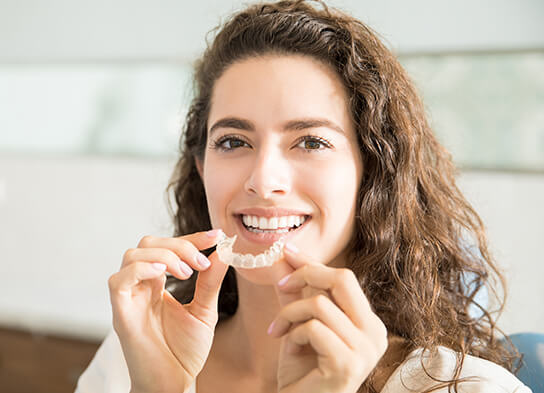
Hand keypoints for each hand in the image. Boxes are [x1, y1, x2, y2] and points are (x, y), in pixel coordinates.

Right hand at [108, 230, 228, 392]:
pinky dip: (141, 269)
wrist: (173, 383)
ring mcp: (129, 298)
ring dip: (164, 256)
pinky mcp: (121, 314)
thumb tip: (222, 252)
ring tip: (186, 273)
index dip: (190, 237)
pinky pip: (119, 280)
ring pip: (132, 255)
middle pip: (147, 243)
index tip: (216, 236)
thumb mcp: (204, 311)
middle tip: (200, 262)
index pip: (168, 247)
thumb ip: (210, 282)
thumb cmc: (184, 351)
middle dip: (179, 244)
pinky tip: (164, 275)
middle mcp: (140, 287)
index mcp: (157, 284)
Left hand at [270, 245, 387, 392]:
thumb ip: (295, 294)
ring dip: (289, 315)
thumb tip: (283, 259)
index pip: (344, 279)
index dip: (313, 263)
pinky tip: (289, 350)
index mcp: (368, 322)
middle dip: (306, 274)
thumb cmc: (302, 371)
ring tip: (278, 332)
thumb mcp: (298, 324)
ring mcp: (365, 350)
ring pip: (320, 304)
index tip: (287, 252)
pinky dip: (293, 335)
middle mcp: (374, 333)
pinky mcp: (348, 364)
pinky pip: (313, 328)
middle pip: (343, 279)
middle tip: (282, 285)